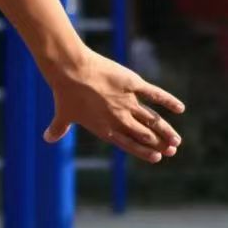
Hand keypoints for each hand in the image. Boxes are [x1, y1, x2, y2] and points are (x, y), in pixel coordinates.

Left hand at [44, 46, 183, 163]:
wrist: (71, 70)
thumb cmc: (65, 93)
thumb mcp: (62, 114)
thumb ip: (58, 129)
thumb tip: (47, 138)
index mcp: (105, 128)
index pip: (129, 144)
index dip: (144, 151)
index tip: (158, 157)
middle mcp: (119, 118)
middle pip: (145, 134)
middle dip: (160, 143)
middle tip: (173, 149)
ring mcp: (127, 102)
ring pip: (152, 120)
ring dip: (166, 130)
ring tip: (177, 140)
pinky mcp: (133, 84)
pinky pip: (155, 95)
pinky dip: (168, 101)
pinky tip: (180, 108)